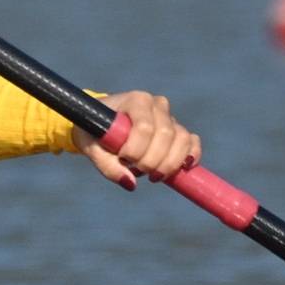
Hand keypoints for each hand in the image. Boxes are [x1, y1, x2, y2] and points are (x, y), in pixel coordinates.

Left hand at [81, 90, 198, 189]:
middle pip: (166, 135)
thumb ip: (107, 165)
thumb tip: (132, 183)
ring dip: (168, 164)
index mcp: (135, 100)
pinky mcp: (178, 130)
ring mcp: (169, 116)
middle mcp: (156, 104)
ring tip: (151, 174)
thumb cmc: (94, 133)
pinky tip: (182, 168)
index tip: (123, 158)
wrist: (101, 124)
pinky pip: (192, 142)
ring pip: (182, 140)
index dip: (137, 149)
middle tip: (137, 171)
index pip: (145, 127)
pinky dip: (190, 157)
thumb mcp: (92, 148)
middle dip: (152, 161)